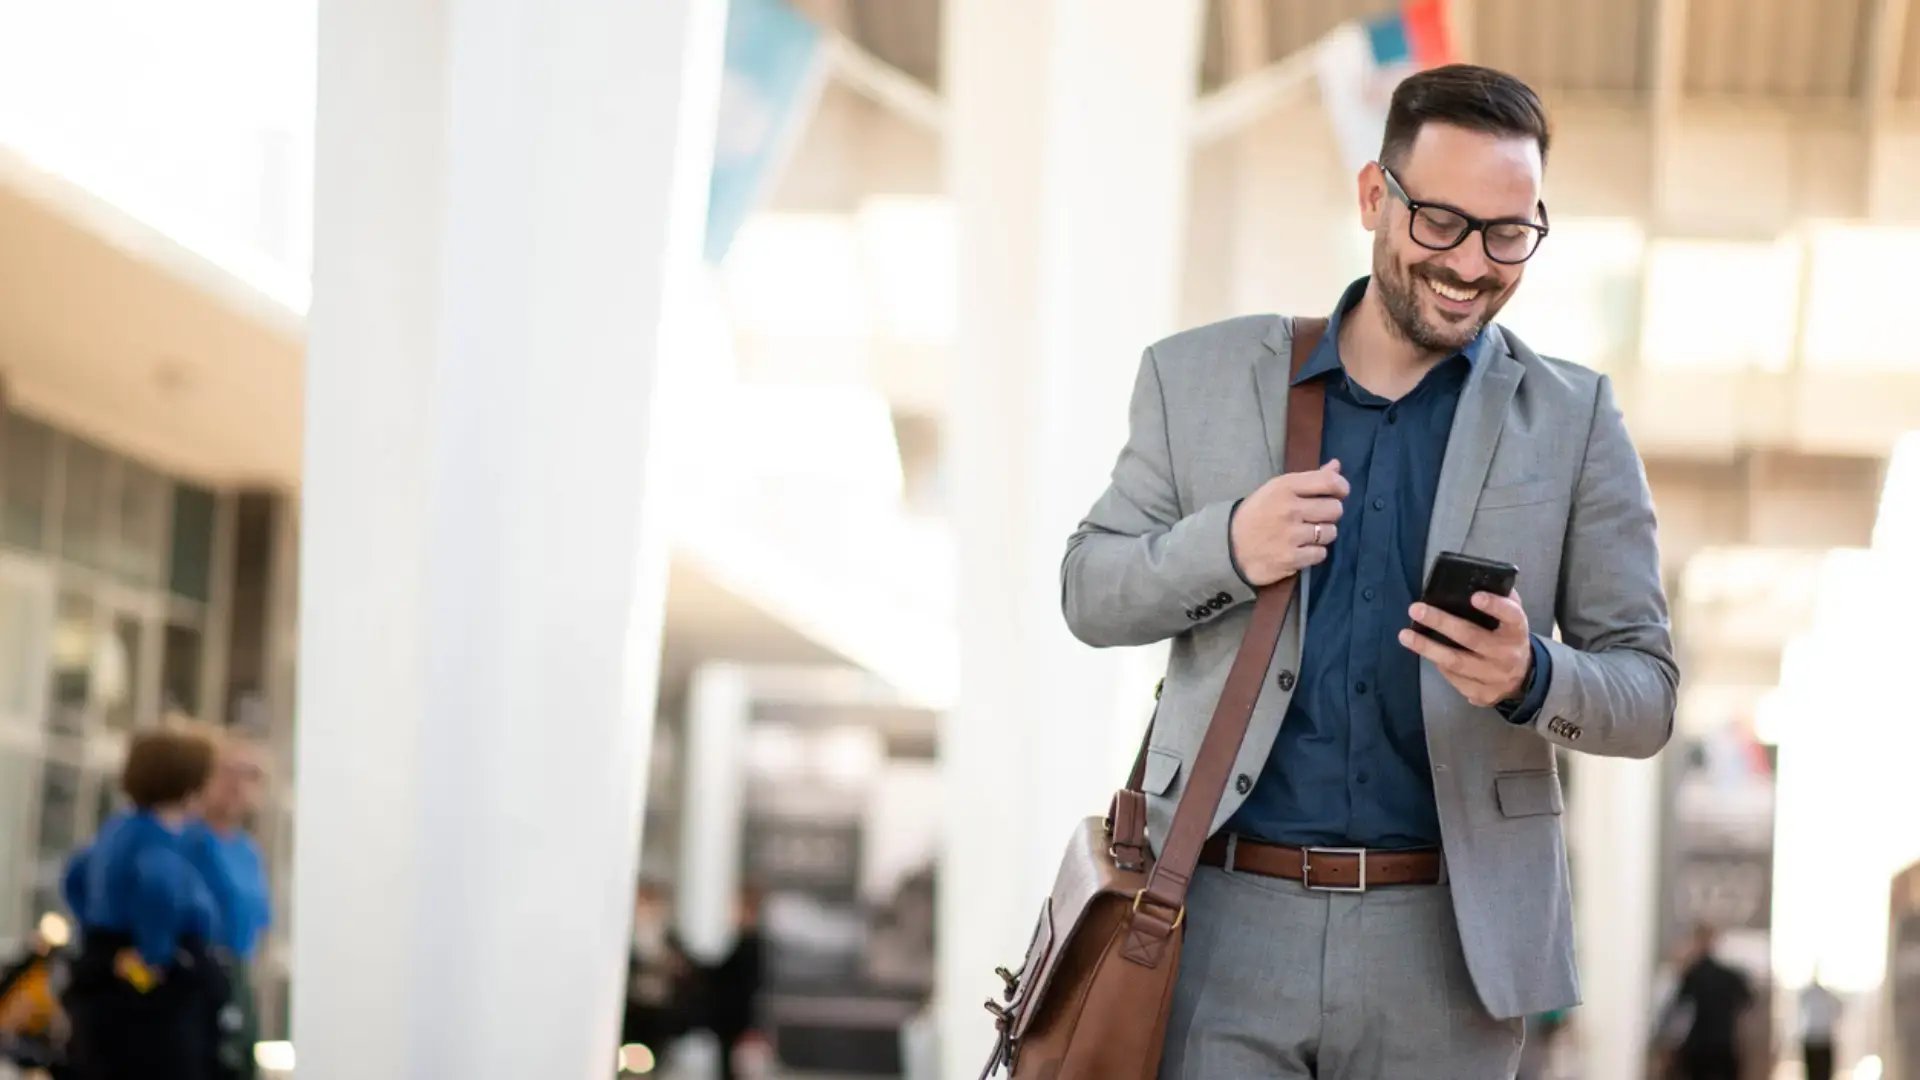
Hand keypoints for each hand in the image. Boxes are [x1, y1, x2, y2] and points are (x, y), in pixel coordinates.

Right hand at [1229, 460, 1348, 585]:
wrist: (1228, 547)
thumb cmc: (1256, 514)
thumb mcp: (1276, 490)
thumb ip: (1309, 478)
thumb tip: (1336, 465)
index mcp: (1285, 487)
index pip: (1329, 482)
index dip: (1342, 487)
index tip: (1339, 493)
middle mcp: (1290, 509)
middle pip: (1335, 509)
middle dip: (1330, 514)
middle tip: (1317, 517)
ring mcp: (1291, 536)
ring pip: (1331, 533)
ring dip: (1323, 535)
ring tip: (1307, 535)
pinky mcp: (1291, 559)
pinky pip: (1321, 554)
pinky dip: (1314, 553)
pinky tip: (1301, 549)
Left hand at [1397, 590, 1531, 707]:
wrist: (1523, 678)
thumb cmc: (1508, 638)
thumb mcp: (1512, 619)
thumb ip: (1501, 599)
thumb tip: (1475, 579)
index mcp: (1517, 631)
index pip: (1511, 616)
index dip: (1495, 606)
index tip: (1475, 597)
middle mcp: (1507, 655)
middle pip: (1472, 638)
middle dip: (1442, 622)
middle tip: (1416, 609)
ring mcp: (1494, 677)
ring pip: (1456, 662)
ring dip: (1427, 648)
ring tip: (1405, 635)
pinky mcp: (1482, 693)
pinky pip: (1454, 678)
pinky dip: (1438, 664)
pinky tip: (1424, 651)